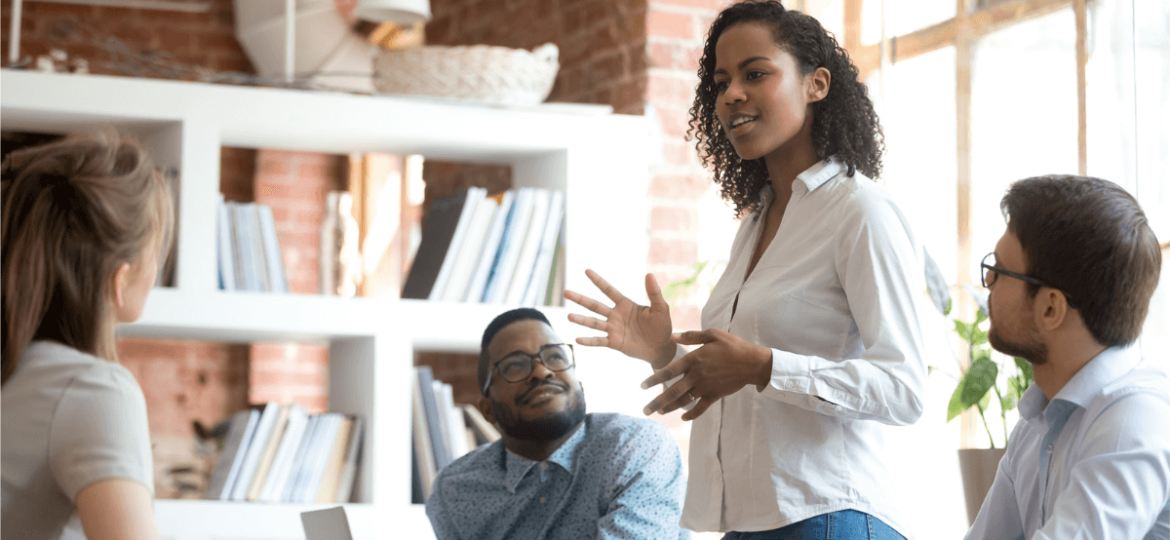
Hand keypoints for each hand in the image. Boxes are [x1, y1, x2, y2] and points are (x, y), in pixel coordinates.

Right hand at [564, 270, 674, 367]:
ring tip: (569, 316)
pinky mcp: (614, 343)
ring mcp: (613, 329)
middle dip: (581, 299)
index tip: (587, 271)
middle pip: (595, 305)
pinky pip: (599, 341)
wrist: (662, 348)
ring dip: (581, 320)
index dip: (598, 281)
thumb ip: (654, 293)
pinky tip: (578, 339)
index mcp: (625, 304)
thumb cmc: (662, 326)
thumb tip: (649, 274)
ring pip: (594, 323)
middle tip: (566, 292)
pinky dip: (589, 341)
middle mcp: (616, 315)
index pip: (609, 290)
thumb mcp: (661, 308)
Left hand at [639, 329, 772, 420]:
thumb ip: (691, 336)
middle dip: (657, 402)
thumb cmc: (733, 345)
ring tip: (659, 412)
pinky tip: (683, 418)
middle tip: (645, 410)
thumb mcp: (712, 334)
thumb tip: (672, 335)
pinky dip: (691, 414)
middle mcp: (697, 375)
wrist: (752, 362)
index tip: (642, 386)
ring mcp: (706, 387)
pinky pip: (700, 408)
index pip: (669, 371)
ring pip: (683, 401)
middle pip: (672, 391)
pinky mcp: (715, 395)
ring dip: (670, 408)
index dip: (654, 379)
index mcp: (694, 360)